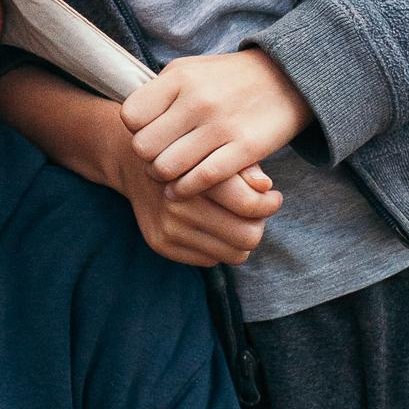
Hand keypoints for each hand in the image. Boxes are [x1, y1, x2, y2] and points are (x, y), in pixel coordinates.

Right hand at [113, 124, 279, 265]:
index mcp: (196, 173)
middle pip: (247, 236)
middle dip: (258, 225)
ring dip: (241, 240)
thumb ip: (245, 166)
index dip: (270, 204)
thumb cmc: (189, 153)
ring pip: (233, 254)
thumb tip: (266, 187)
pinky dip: (218, 247)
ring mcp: (168, 227)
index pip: (250, 205)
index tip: (273, 198)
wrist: (135, 163)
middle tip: (256, 212)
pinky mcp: (160, 244)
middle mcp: (179, 203)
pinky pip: (210, 260)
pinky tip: (212, 227)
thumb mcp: (217, 148)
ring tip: (237, 220)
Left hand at [120, 51, 309, 202]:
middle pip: (144, 147)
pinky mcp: (245, 149)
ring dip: (164, 179)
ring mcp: (221, 126)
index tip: (150, 134)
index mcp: (179, 78)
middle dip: (147, 159)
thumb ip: (161, 92)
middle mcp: (197, 100)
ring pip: (168, 168)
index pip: (132, 117)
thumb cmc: (229, 78)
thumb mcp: (191, 70)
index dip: (136, 131)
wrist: (289, 77)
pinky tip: (184, 189)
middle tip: (158, 160)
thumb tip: (132, 120)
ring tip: (170, 176)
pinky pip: (202, 180)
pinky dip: (186, 190)